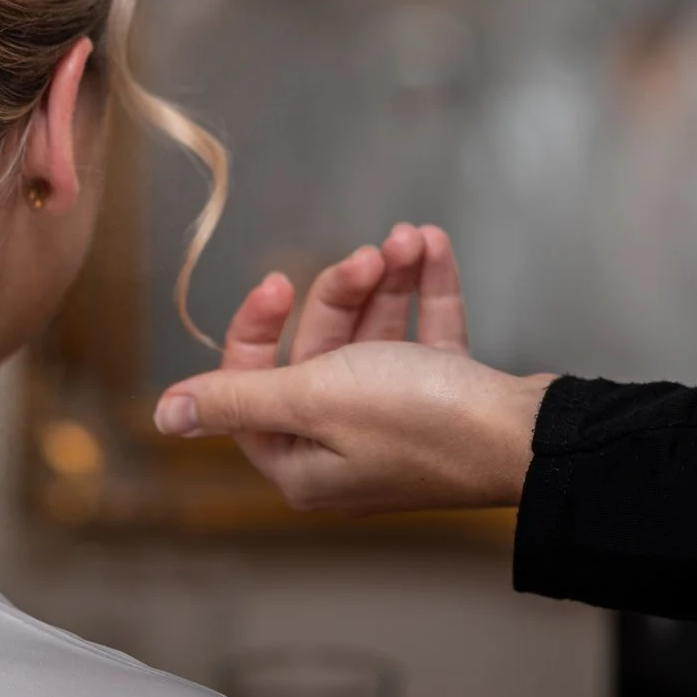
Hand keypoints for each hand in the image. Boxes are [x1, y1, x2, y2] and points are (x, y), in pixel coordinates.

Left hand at [154, 225, 554, 513]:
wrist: (529, 436)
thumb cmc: (423, 421)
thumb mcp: (316, 397)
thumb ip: (239, 399)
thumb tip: (167, 414)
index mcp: (301, 459)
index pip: (250, 386)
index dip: (258, 328)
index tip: (278, 281)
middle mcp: (345, 446)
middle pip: (318, 350)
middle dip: (343, 290)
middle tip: (370, 252)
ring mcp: (399, 423)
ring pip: (375, 335)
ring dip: (390, 278)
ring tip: (410, 237)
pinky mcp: (446, 399)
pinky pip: (426, 334)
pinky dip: (427, 288)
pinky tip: (432, 243)